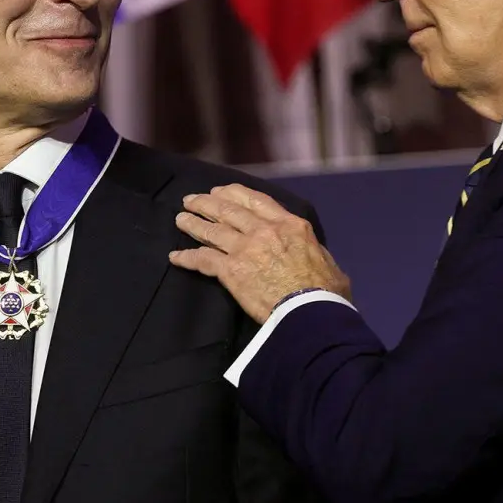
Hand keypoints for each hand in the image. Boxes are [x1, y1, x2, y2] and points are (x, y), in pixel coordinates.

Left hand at [169, 184, 350, 323]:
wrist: (310, 311)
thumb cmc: (326, 292)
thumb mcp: (327, 260)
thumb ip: (313, 250)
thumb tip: (310, 251)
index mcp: (290, 225)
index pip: (257, 201)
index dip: (234, 194)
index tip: (220, 191)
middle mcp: (264, 231)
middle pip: (229, 211)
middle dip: (208, 203)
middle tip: (192, 200)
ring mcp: (245, 249)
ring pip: (213, 230)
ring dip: (194, 223)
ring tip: (181, 218)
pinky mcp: (231, 270)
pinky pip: (203, 260)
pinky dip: (187, 257)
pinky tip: (175, 257)